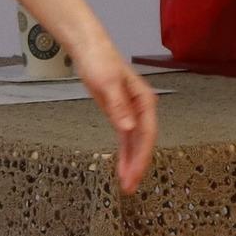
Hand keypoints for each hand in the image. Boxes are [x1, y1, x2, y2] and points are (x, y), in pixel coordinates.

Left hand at [73, 39, 158, 193]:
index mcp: (144, 101)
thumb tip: (128, 128)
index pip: (146, 134)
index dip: (141, 156)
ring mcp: (131, 112)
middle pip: (143, 142)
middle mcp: (142, 109)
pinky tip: (122, 167)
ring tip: (127, 184)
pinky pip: (125, 138)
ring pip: (134, 143)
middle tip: (129, 187)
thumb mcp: (107, 83)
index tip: (134, 175)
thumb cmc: (100, 61)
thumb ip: (118, 106)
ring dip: (131, 162)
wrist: (89, 49)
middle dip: (137, 165)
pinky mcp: (119, 114)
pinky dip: (124, 153)